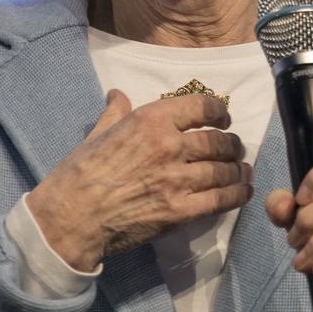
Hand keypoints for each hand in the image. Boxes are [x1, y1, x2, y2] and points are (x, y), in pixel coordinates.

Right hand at [26, 89, 252, 271]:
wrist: (70, 217)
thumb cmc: (79, 172)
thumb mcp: (98, 133)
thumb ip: (116, 113)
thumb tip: (119, 95)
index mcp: (150, 120)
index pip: (201, 107)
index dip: (219, 111)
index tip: (223, 118)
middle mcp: (169, 145)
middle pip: (218, 141)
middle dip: (231, 144)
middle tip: (233, 148)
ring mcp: (177, 180)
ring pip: (223, 170)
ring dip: (236, 170)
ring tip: (240, 170)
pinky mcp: (179, 211)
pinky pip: (219, 200)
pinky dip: (236, 195)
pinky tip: (242, 191)